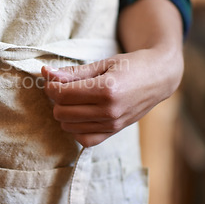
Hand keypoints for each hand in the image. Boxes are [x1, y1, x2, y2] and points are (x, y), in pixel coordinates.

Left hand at [42, 47, 182, 146]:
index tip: (51, 78)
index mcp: (107, 89)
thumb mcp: (102, 64)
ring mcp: (113, 124)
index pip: (62, 95)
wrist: (159, 78)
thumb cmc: (131, 66)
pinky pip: (84, 139)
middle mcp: (109, 111)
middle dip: (56, 99)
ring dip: (65, 113)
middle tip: (63, 87)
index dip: (50, 86)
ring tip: (73, 99)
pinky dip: (76, 128)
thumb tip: (46, 72)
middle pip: (61, 112)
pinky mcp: (114, 132)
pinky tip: (80, 114)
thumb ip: (73, 72)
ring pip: (68, 127)